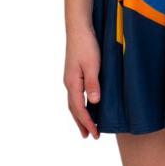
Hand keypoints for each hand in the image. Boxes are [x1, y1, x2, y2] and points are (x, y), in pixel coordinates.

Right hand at [63, 25, 101, 139]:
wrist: (79, 28)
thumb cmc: (86, 45)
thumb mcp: (92, 65)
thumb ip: (93, 84)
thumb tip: (94, 103)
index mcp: (72, 83)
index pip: (79, 109)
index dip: (87, 122)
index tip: (94, 134)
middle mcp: (69, 83)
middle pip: (74, 108)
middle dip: (82, 123)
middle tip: (90, 136)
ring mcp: (71, 77)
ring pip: (74, 102)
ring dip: (80, 115)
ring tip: (86, 125)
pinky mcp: (74, 72)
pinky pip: (76, 94)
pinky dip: (80, 104)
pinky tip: (86, 104)